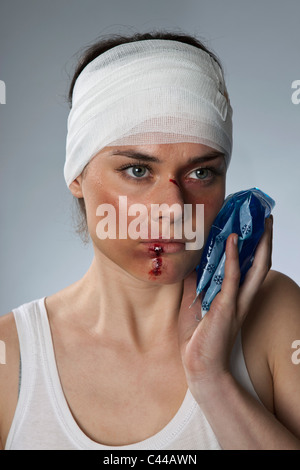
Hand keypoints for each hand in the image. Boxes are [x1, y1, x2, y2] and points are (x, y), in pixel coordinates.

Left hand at [178, 216, 272, 396]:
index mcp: (236, 298)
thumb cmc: (197, 338)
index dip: (252, 248)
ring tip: (261, 223)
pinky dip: (233, 257)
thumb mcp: (193, 304)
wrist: (198, 366)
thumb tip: (190, 263)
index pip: (249, 268)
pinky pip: (232, 277)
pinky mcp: (227, 306)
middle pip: (260, 264)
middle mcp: (242, 298)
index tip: (250, 228)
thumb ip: (195, 284)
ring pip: (255, 268)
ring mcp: (237, 302)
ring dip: (259, 244)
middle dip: (265, 241)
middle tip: (266, 219)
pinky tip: (232, 240)